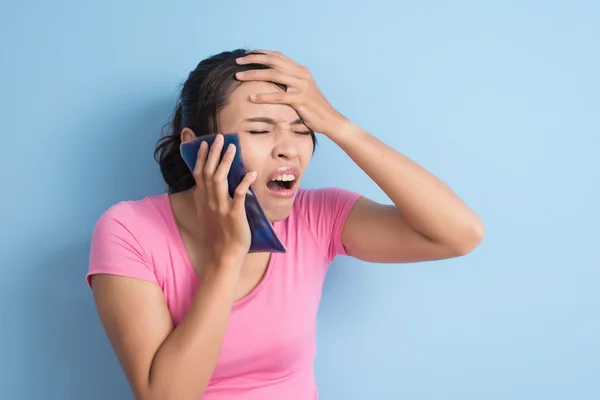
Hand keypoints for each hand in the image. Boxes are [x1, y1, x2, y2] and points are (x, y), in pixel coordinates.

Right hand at [192, 134, 256, 268]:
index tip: (204, 143)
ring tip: (232, 147)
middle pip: (208, 171)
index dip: (201, 157)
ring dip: (226, 161)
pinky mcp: (234, 214)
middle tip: (219, 138)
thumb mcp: (206, 214)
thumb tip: (211, 184)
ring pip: (220, 179)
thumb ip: (207, 199)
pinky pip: (239, 194)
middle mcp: (209, 201)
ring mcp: (221, 207)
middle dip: (213, 153)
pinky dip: (244, 182)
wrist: (223, 254)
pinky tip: (251, 173)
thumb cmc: (218, 235)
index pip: (198, 173)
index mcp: (202, 200)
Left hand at [235, 50, 348, 136]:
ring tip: (238, 76)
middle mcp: (301, 74)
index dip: (260, 53)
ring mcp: (301, 86)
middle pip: (273, 61)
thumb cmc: (313, 107)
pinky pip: (279, 96)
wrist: (330, 119)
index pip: (277, 56)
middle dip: (253, 59)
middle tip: (237, 61)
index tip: (246, 55)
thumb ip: (289, 82)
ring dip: (254, 74)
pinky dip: (264, 96)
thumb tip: (272, 79)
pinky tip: (252, 98)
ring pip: (273, 75)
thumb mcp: (301, 89)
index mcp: (300, 70)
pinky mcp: (300, 100)